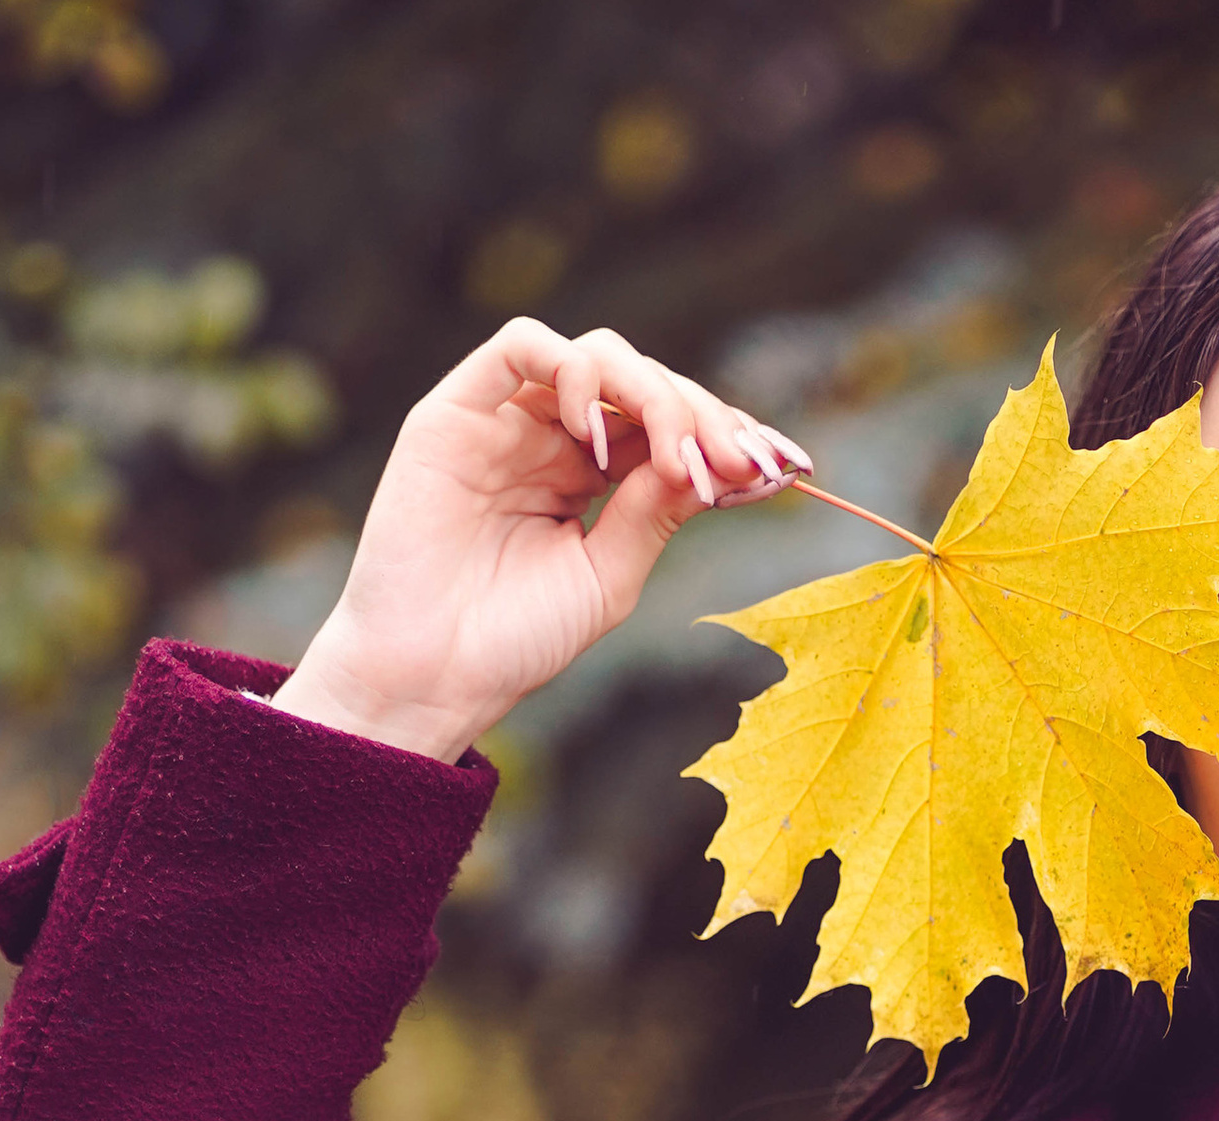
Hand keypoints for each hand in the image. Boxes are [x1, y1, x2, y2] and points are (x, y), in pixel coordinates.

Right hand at [270, 318, 808, 761]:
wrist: (432, 675)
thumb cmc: (515, 640)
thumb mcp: (609, 577)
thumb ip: (656, 513)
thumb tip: (720, 461)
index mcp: (596, 479)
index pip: (673, 429)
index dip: (728, 437)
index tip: (786, 467)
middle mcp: (556, 439)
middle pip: (647, 385)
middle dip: (705, 416)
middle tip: (740, 461)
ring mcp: (509, 420)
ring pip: (597, 357)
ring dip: (652, 393)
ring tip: (674, 456)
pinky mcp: (457, 410)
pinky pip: (521, 347)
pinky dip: (574, 374)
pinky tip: (599, 439)